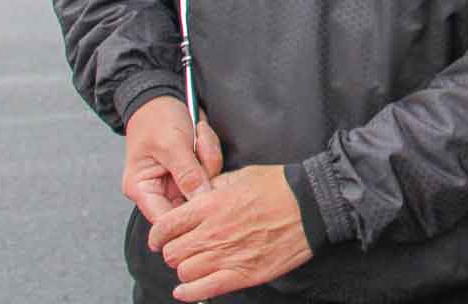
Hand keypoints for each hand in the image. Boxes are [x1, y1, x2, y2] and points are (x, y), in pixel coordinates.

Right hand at [122, 97, 222, 223]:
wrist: (163, 93)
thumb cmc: (156, 117)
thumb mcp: (171, 144)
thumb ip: (187, 174)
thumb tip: (201, 202)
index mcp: (143, 189)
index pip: (164, 222)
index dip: (185, 218)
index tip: (204, 201)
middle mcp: (160, 189)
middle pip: (190, 203)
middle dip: (201, 174)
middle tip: (197, 147)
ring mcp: (179, 179)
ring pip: (205, 184)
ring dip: (207, 156)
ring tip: (197, 133)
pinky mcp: (193, 167)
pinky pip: (211, 168)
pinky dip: (210, 149)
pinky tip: (200, 132)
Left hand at [148, 164, 312, 301]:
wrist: (309, 204)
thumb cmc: (278, 186)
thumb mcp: (240, 175)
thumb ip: (214, 187)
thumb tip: (197, 196)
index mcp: (211, 204)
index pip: (166, 225)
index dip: (158, 233)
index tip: (160, 237)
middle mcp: (213, 232)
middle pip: (172, 252)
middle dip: (173, 250)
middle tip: (182, 247)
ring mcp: (226, 255)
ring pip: (184, 272)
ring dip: (186, 268)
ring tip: (194, 262)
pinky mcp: (241, 275)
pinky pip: (202, 291)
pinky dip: (189, 293)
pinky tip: (186, 290)